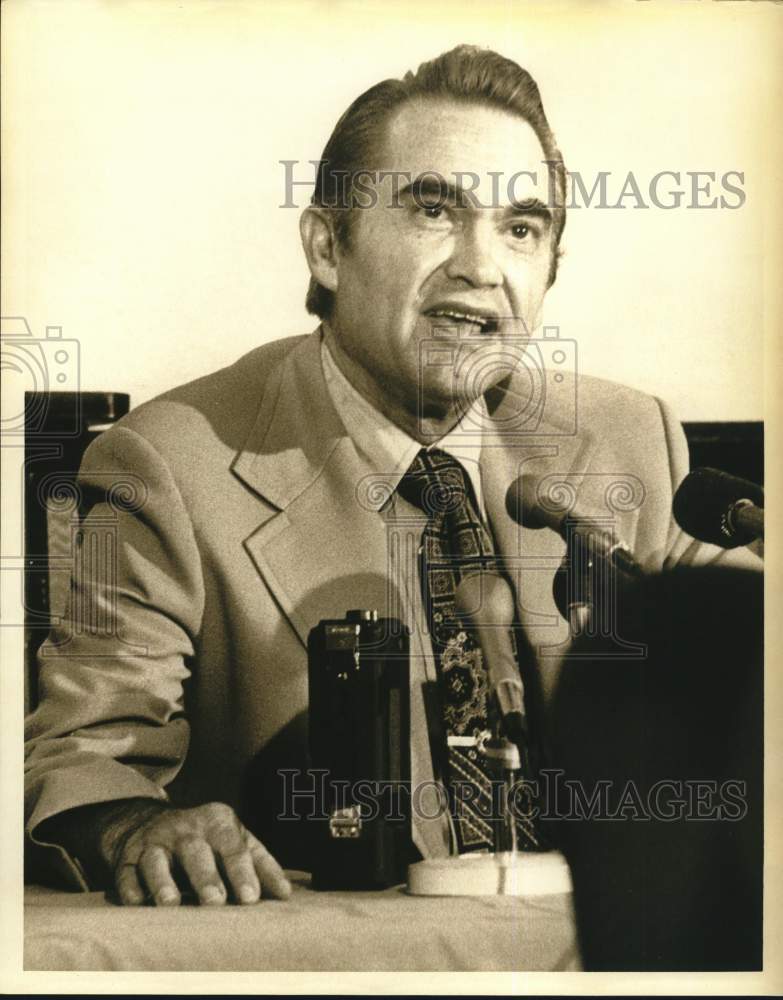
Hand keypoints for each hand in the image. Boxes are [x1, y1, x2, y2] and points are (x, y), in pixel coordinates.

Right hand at [106, 800, 291, 905]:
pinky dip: (130, 888)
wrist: (151, 823)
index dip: (242, 871)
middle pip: (196, 851)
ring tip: (171, 903)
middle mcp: (185, 829)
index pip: (233, 845)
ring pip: (156, 860)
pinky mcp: (127, 859)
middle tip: (216, 902)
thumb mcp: (236, 841)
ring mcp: (154, 842)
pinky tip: (136, 902)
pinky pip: (126, 872)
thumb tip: (286, 893)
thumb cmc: (207, 840)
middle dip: (206, 877)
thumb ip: (261, 864)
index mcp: (217, 821)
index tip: (250, 897)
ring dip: (163, 881)